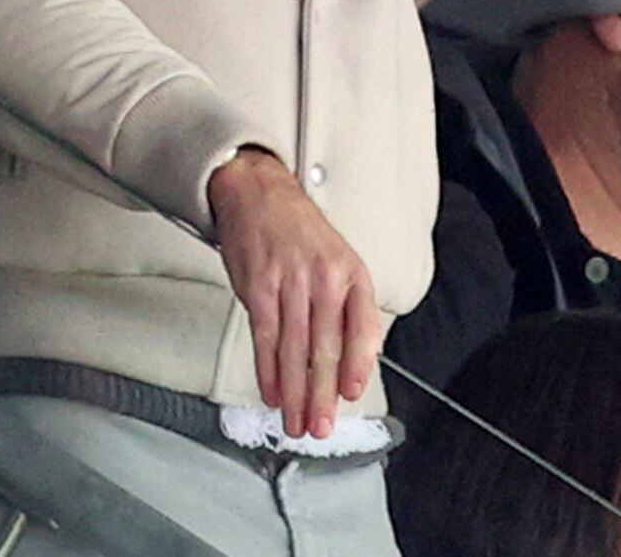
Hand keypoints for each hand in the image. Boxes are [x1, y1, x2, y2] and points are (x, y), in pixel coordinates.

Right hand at [207, 146, 379, 439]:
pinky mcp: (259, 288)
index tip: (350, 394)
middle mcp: (324, 278)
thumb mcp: (339, 259)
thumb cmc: (299, 231)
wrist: (258, 193)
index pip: (362, 326)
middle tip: (320, 427)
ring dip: (294, 393)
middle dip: (322, 395)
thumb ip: (349, 306)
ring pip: (294, 350)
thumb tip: (359, 358)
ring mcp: (290, 282)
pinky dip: (268, 371)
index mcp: (351, 273)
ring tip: (295, 422)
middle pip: (324, 348)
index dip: (357, 364)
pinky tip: (272, 392)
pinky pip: (266, 338)